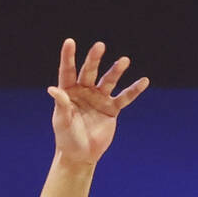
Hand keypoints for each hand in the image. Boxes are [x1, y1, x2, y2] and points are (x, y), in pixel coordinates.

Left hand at [49, 39, 147, 166]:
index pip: (68, 71)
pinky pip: (124, 98)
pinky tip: (144, 81)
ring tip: (124, 60)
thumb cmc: (66, 137)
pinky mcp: (112, 109)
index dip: (68, 57)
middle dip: (94, 59)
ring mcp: (99, 98)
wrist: (81, 155)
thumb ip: (61, 104)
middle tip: (100, 46)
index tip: (70, 42)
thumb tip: (53, 89)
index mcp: (68, 91)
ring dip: (116, 70)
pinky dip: (134, 90)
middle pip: (90, 71)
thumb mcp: (62, 121)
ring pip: (108, 81)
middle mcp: (84, 90)